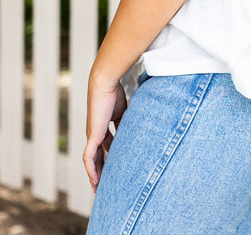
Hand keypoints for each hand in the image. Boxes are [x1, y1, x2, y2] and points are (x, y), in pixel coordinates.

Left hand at [83, 74, 126, 191]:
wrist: (105, 83)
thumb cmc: (115, 90)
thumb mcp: (124, 110)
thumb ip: (128, 121)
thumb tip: (140, 129)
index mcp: (103, 124)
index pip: (106, 144)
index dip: (110, 156)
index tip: (115, 166)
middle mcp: (96, 131)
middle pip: (98, 154)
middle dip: (102, 168)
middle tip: (104, 183)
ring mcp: (92, 134)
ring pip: (92, 159)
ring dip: (95, 173)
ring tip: (98, 187)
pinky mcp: (92, 135)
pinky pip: (89, 157)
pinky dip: (91, 169)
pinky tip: (94, 180)